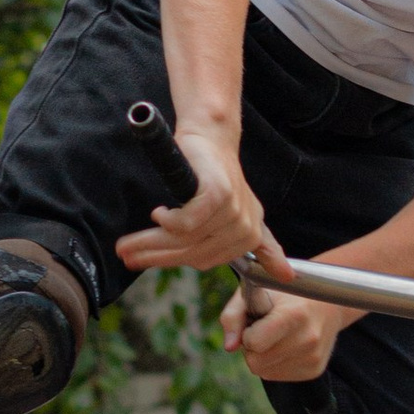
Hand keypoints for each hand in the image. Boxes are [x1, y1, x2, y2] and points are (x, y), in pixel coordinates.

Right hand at [113, 120, 279, 278]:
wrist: (210, 137)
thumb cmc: (213, 174)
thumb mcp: (234, 212)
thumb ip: (260, 247)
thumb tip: (287, 277)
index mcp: (250, 235)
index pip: (204, 262)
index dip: (167, 263)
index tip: (139, 262)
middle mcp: (246, 227)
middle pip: (191, 254)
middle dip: (153, 256)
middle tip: (126, 254)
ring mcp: (234, 211)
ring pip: (184, 240)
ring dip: (151, 240)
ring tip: (129, 242)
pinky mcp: (219, 195)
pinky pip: (185, 224)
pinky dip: (167, 221)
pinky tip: (159, 212)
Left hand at [223, 279, 349, 385]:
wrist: (326, 302)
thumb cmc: (284, 293)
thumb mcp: (256, 291)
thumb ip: (233, 316)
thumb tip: (229, 347)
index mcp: (295, 315)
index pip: (255, 342)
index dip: (248, 333)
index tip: (256, 322)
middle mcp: (308, 339)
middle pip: (256, 363)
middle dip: (253, 348)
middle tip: (264, 330)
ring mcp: (313, 357)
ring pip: (265, 372)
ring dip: (263, 356)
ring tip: (277, 335)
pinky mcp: (315, 370)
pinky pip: (277, 376)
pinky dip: (275, 363)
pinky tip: (285, 345)